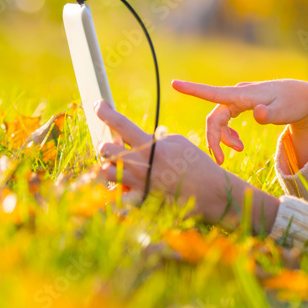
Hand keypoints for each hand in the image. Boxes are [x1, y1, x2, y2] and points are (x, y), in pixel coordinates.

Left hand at [94, 99, 230, 222]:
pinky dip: (118, 191)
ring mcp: (139, 185)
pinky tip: (126, 187)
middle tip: (115, 147)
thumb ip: (154, 140)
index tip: (98, 104)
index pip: (121, 124)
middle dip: (106, 146)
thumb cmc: (197, 164)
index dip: (105, 112)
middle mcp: (141, 165)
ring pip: (106, 173)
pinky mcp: (141, 202)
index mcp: (151, 146)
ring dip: (110, 167)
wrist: (210, 192)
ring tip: (121, 167)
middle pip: (105, 150)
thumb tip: (136, 141)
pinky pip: (117, 197)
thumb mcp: (178, 142)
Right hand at [171, 78, 307, 165]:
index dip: (193, 90)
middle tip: (221, 161)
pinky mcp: (242, 104)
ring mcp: (239, 98)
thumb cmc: (293, 103)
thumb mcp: (284, 111)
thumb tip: (256, 114)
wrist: (302, 96)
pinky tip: (238, 143)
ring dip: (223, 138)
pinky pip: (226, 119)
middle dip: (214, 139)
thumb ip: (269, 114)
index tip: (174, 83)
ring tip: (239, 150)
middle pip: (214, 117)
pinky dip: (228, 133)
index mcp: (243, 95)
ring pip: (219, 120)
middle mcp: (237, 94)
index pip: (213, 92)